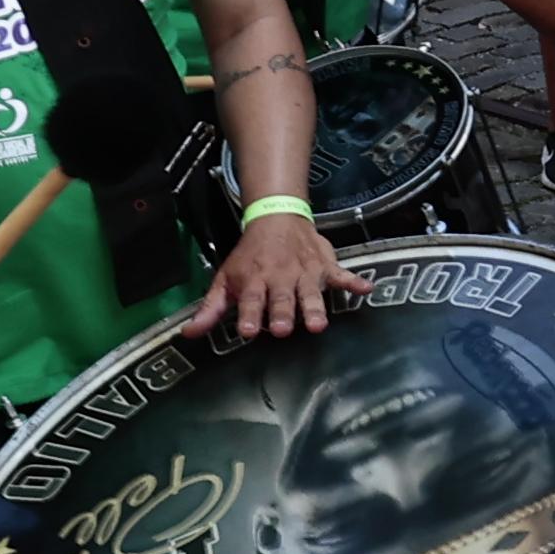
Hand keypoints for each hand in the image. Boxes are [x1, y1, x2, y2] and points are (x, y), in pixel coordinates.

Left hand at [182, 211, 375, 340]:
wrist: (277, 217)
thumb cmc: (250, 256)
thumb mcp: (225, 278)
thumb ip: (210, 309)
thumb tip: (188, 336)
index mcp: (254, 281)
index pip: (251, 300)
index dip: (250, 315)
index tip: (248, 331)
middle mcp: (280, 277)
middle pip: (281, 298)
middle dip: (283, 313)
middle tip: (284, 330)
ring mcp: (305, 273)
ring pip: (310, 292)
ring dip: (314, 306)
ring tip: (319, 324)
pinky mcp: (325, 267)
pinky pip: (342, 275)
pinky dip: (354, 281)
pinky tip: (366, 289)